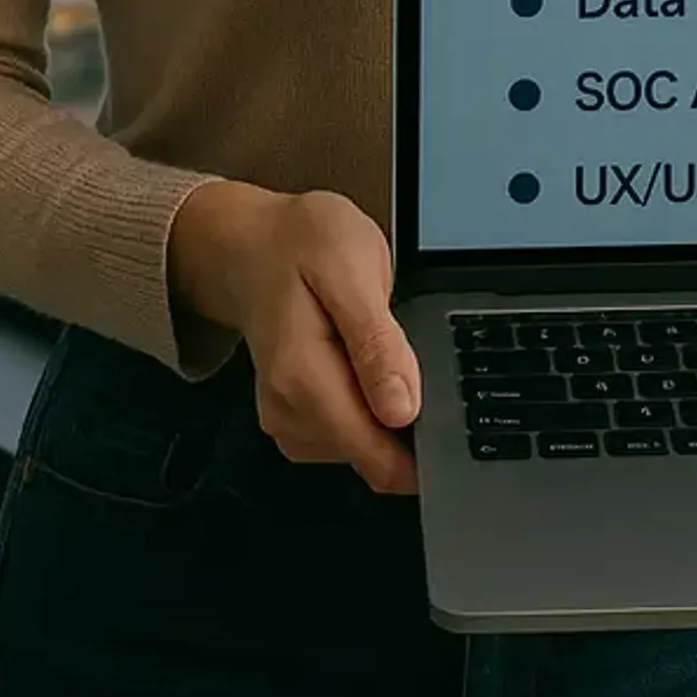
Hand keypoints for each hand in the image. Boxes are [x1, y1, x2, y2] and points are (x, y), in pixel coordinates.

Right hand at [168, 181, 421, 493]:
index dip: (419, 446)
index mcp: (302, 379)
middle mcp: (286, 411)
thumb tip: (403, 410)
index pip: (372, 452)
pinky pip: (343, 438)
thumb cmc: (302, 244)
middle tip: (407, 352)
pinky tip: (365, 369)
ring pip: (359, 450)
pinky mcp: (290, 418)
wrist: (251, 241)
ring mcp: (284, 418)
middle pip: (370, 455)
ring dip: (384, 414)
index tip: (446, 415)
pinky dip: (365, 412)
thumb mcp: (353, 268)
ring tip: (380, 351)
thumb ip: (377, 343)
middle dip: (404, 421)